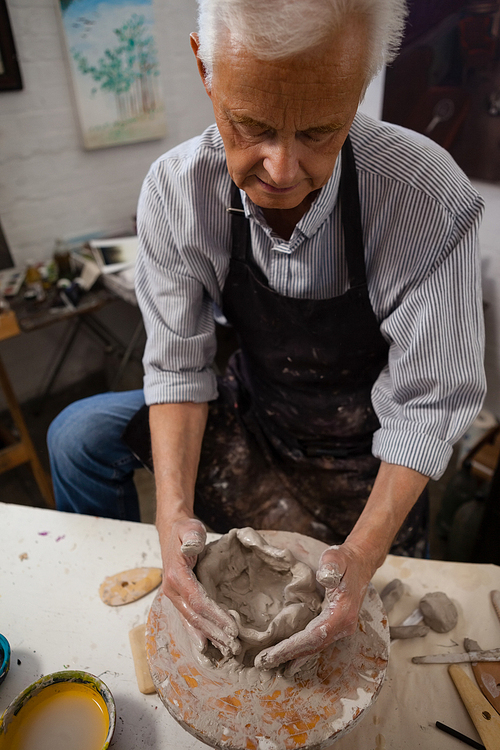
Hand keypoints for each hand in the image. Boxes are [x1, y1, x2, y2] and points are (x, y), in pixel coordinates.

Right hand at [160, 517, 240, 657]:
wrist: (172, 531)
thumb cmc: (184, 530)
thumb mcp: (189, 528)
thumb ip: (192, 537)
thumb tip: (192, 547)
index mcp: (176, 575)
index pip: (198, 601)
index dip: (215, 616)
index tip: (232, 627)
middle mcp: (172, 590)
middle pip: (195, 617)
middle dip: (215, 632)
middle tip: (234, 645)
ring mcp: (174, 596)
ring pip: (192, 621)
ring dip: (209, 636)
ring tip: (227, 650)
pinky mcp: (179, 597)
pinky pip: (189, 618)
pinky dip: (199, 633)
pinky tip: (208, 646)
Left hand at [254, 542, 371, 670]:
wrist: (359, 564)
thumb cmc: (344, 561)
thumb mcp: (336, 558)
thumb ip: (330, 566)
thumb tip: (323, 578)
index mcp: (342, 613)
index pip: (314, 636)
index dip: (293, 647)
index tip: (273, 653)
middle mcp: (343, 626)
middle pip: (312, 647)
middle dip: (288, 656)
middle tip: (263, 663)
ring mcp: (340, 628)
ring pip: (314, 647)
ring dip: (292, 656)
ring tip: (270, 664)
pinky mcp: (334, 626)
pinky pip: (315, 642)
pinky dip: (300, 651)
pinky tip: (288, 659)